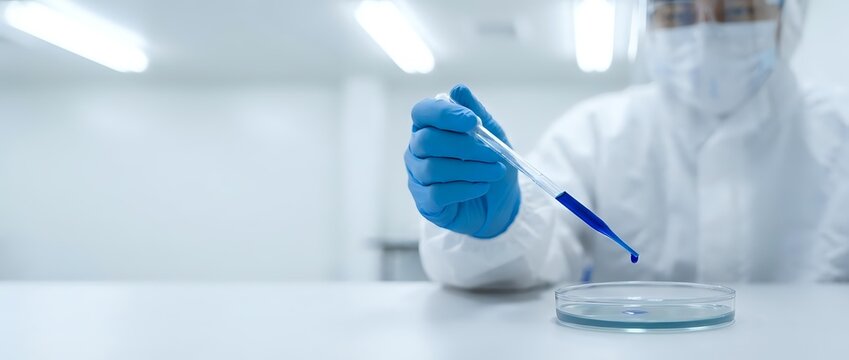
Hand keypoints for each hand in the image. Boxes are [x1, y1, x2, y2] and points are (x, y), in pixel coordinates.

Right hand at [404, 84, 519, 237]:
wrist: (500, 203)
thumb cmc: (491, 163)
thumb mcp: (492, 134)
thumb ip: (476, 112)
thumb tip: (459, 89)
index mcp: (430, 127)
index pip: (422, 112)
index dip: (444, 114)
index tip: (472, 121)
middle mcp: (417, 149)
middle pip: (427, 141)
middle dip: (464, 146)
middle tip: (492, 153)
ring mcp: (418, 176)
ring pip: (433, 168)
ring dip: (471, 169)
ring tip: (495, 171)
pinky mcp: (425, 202)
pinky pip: (438, 193)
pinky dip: (465, 188)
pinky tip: (482, 186)